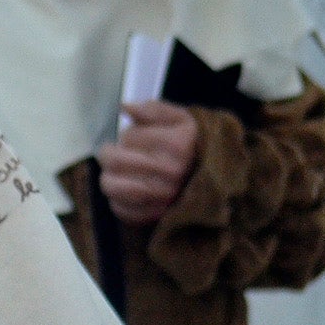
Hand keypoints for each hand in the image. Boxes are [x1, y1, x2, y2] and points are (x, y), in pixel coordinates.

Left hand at [98, 100, 199, 223]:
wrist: (214, 177)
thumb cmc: (191, 143)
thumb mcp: (179, 118)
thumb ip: (152, 110)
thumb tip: (125, 107)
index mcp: (176, 145)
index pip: (128, 138)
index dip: (126, 136)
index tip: (135, 139)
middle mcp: (170, 173)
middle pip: (115, 163)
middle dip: (110, 155)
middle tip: (117, 154)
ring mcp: (163, 198)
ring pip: (112, 187)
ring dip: (110, 177)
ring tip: (120, 172)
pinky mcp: (154, 216)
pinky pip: (119, 210)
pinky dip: (117, 199)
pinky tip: (129, 190)